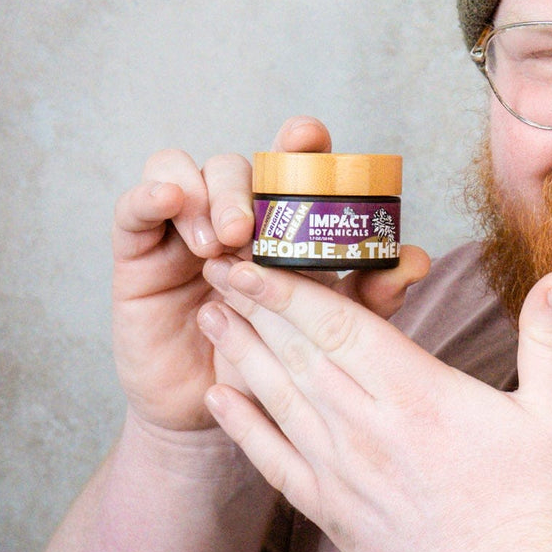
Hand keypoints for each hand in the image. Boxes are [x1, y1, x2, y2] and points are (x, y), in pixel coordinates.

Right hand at [110, 117, 430, 430]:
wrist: (219, 413)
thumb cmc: (279, 361)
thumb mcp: (329, 329)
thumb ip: (371, 293)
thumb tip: (416, 260)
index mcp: (281, 221)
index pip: (289, 162)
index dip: (298, 140)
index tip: (307, 138)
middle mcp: (233, 213)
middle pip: (238, 165)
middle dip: (245, 186)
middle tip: (248, 231)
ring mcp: (184, 226)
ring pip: (187, 171)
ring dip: (205, 196)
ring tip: (217, 242)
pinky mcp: (139, 250)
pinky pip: (135, 205)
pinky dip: (152, 194)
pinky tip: (170, 205)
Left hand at [194, 255, 551, 551]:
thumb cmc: (542, 506)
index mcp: (418, 396)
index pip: (337, 328)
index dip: (287, 289)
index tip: (250, 259)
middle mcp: (368, 432)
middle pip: (297, 355)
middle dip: (253, 308)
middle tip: (215, 268)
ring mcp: (345, 477)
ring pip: (279, 401)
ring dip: (240, 354)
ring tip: (209, 316)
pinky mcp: (336, 516)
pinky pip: (275, 463)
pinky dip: (243, 427)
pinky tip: (218, 399)